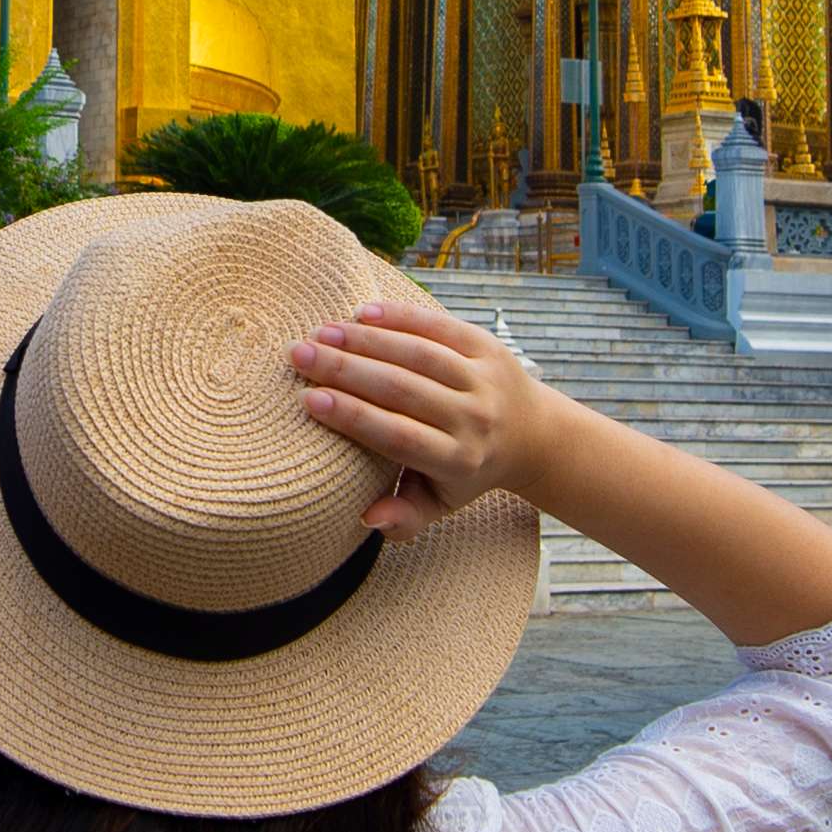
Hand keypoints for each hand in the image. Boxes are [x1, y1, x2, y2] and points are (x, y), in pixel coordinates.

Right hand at [291, 301, 575, 533]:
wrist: (532, 435)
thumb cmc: (468, 472)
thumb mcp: (440, 504)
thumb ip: (404, 518)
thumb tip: (366, 518)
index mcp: (459, 461)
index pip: (398, 435)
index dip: (353, 416)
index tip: (308, 399)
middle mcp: (475, 419)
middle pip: (402, 389)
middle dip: (345, 370)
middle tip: (299, 355)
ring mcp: (483, 379)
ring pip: (418, 354)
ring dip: (365, 340)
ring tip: (321, 332)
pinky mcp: (488, 347)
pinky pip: (440, 327)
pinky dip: (401, 317)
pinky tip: (363, 312)